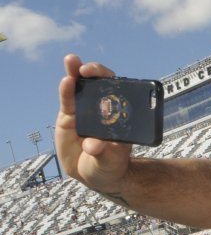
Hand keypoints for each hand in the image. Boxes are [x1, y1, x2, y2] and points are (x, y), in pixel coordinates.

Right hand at [56, 54, 133, 195]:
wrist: (95, 174)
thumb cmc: (109, 165)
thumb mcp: (110, 161)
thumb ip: (103, 153)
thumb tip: (93, 146)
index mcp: (121, 115)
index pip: (121, 92)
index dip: (116, 83)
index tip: (110, 79)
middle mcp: (104, 109)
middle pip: (100, 84)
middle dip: (95, 72)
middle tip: (87, 69)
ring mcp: (86, 111)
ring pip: (81, 88)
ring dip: (75, 72)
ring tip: (71, 60)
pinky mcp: (69, 117)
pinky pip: (68, 100)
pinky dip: (66, 89)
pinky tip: (65, 81)